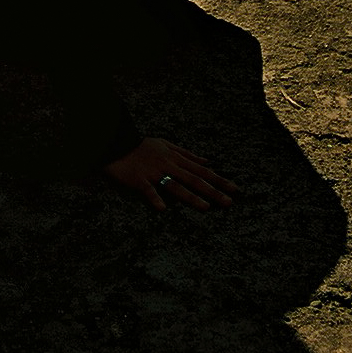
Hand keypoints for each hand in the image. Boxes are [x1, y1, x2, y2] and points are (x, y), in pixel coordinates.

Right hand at [104, 136, 237, 210]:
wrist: (117, 143)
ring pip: (175, 186)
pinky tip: (162, 209)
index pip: (201, 171)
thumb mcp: (166, 144)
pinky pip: (148, 190)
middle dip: (212, 191)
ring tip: (205, 207)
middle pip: (193, 180)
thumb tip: (207, 161)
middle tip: (228, 202)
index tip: (234, 189)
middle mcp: (168, 165)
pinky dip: (155, 198)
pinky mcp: (139, 180)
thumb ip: (187, 154)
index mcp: (175, 158)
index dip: (218, 180)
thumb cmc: (142, 146)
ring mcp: (154, 173)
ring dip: (190, 197)